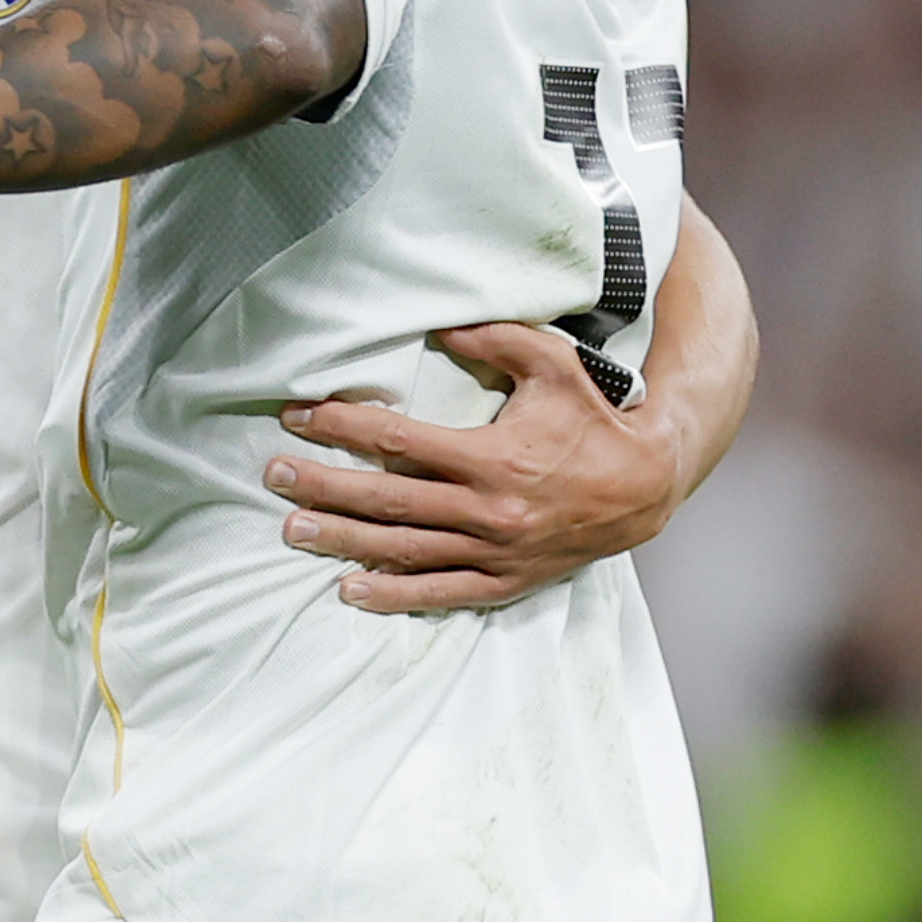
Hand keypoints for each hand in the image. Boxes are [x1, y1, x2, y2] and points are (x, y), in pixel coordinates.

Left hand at [265, 322, 690, 613]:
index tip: (296, 417)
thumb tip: (438, 326)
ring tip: (292, 531)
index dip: (342, 427)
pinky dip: (394, 595)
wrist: (649, 486)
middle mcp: (488, 510)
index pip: (400, 442)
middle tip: (273, 478)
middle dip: (325, 488)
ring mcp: (495, 551)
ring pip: (405, 550)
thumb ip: (495, 341)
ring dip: (344, 541)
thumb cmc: (596, 418)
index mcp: (494, 457)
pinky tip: (350, 590)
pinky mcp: (506, 580)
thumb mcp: (553, 365)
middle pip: (389, 500)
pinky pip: (441, 592)